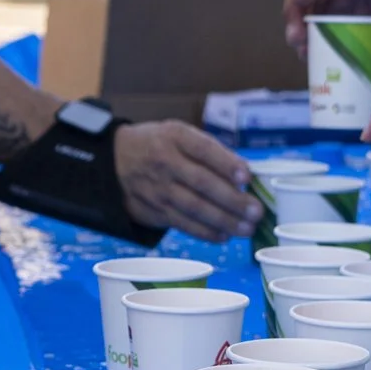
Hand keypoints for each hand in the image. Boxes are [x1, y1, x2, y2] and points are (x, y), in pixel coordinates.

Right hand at [114, 121, 259, 242]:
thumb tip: (245, 174)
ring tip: (247, 229)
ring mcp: (157, 188)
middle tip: (256, 211)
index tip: (247, 177)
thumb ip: (209, 150)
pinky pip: (182, 224)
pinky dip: (205, 232)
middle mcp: (164, 162)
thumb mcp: (178, 133)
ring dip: (223, 221)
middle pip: (201, 183)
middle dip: (232, 199)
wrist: (114, 159)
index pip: (203, 149)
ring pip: (193, 208)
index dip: (226, 163)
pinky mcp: (153, 210)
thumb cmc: (159, 145)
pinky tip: (225, 236)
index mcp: (174, 136)